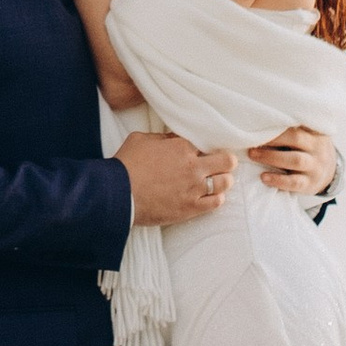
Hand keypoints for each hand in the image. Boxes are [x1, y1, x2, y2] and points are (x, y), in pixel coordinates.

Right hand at [117, 128, 234, 226]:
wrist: (118, 194)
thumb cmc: (126, 164)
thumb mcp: (141, 139)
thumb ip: (162, 137)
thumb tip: (173, 139)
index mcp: (182, 146)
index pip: (206, 144)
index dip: (204, 148)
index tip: (202, 151)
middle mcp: (193, 167)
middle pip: (227, 161)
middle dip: (226, 161)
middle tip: (220, 163)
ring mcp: (194, 189)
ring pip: (226, 182)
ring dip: (223, 180)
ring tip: (218, 180)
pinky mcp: (191, 208)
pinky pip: (217, 202)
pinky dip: (217, 198)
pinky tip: (210, 195)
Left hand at [250, 124, 336, 197]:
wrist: (330, 172)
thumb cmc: (309, 148)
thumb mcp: (308, 135)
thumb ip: (292, 128)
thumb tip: (261, 119)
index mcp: (315, 133)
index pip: (298, 123)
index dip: (278, 124)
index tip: (259, 122)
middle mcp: (317, 148)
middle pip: (296, 139)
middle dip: (272, 138)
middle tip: (251, 139)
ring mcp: (315, 167)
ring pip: (295, 160)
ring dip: (271, 157)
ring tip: (252, 154)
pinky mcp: (310, 184)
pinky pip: (294, 183)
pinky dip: (278, 180)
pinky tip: (263, 177)